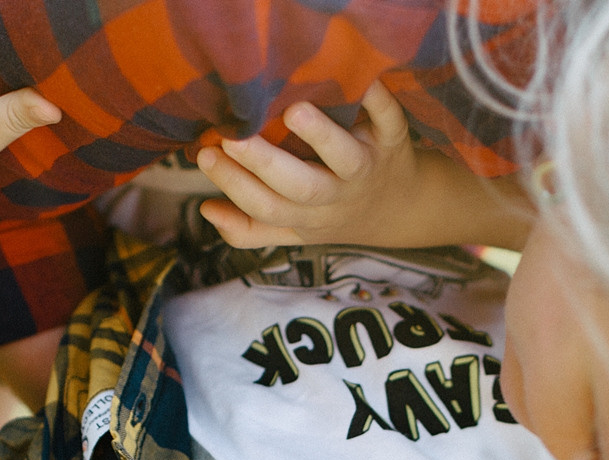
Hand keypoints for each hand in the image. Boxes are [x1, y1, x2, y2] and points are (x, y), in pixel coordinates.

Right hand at [193, 82, 529, 249]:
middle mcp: (336, 194)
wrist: (404, 207)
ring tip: (294, 111)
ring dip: (321, 136)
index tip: (204, 155)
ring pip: (345, 159)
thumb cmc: (336, 210)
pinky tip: (359, 80)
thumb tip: (206, 210)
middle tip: (232, 136)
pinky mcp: (394, 140)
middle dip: (264, 164)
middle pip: (300, 187)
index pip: (265, 206)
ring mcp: (366, 167)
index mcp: (307, 215)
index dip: (234, 186)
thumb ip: (251, 226)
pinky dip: (378, 101)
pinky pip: (390, 121)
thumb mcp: (296, 230)